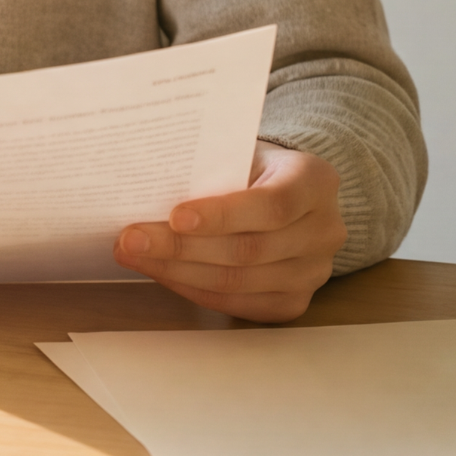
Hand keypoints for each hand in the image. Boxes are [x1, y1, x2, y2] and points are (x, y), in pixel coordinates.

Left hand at [113, 141, 345, 322]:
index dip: (222, 215)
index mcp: (316, 180)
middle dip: (181, 247)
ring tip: (134, 255)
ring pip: (238, 282)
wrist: (286, 191)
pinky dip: (193, 289)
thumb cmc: (252, 165)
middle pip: (249, 249)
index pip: (272, 204)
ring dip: (178, 272)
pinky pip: (238, 304)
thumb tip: (143, 185)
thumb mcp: (239, 150)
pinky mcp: (294, 301)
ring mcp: (314, 271)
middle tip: (131, 240)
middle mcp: (325, 229)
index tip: (174, 216)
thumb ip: (210, 167)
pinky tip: (161, 273)